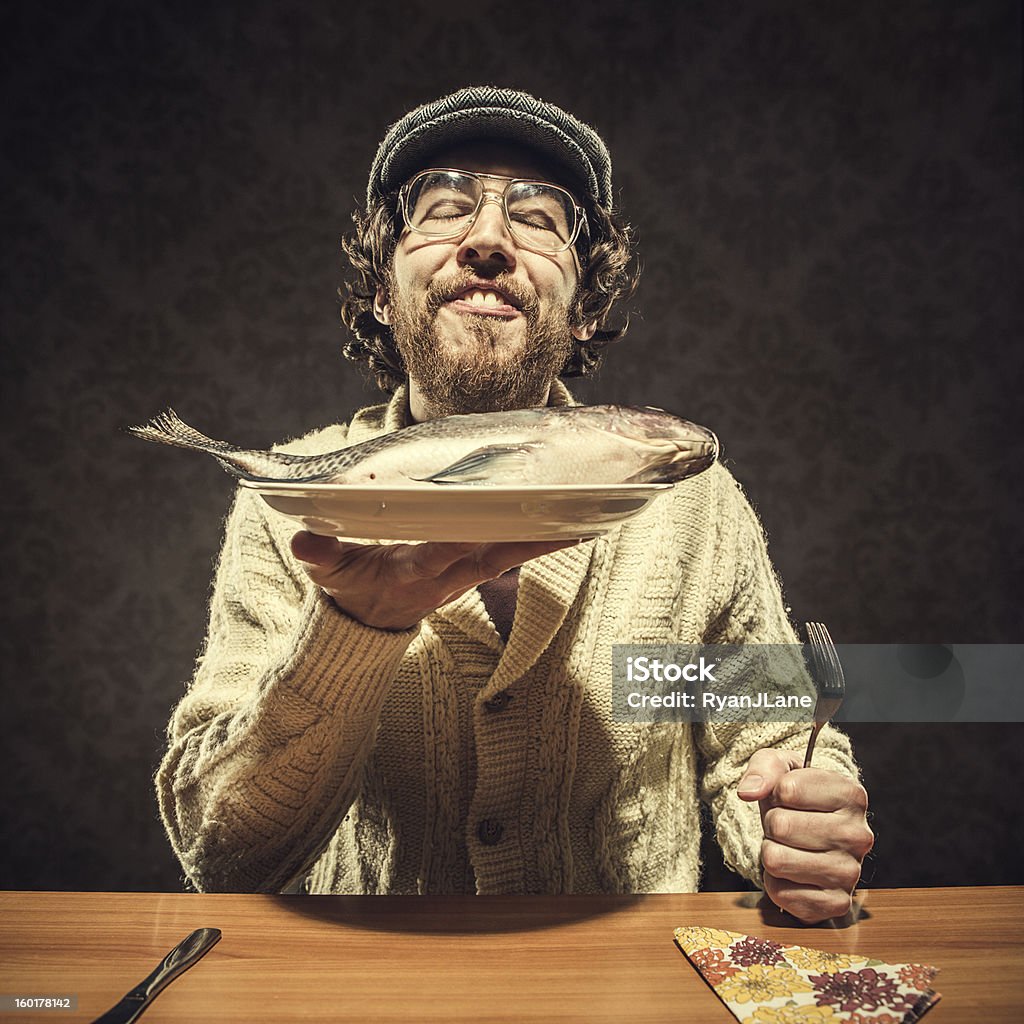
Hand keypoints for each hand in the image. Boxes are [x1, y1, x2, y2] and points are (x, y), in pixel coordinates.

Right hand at [291, 531, 579, 630]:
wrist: (370, 620)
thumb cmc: (351, 587)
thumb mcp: (330, 574)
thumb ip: (320, 556)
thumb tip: (303, 541)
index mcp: (410, 571)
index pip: (438, 553)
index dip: (458, 540)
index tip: (483, 520)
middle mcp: (446, 575)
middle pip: (493, 555)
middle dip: (527, 540)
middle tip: (568, 516)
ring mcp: (464, 575)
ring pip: (511, 555)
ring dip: (545, 540)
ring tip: (586, 516)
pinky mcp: (474, 570)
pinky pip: (513, 554)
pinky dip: (542, 541)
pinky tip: (576, 525)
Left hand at [738, 748, 873, 923]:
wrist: (808, 835)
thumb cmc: (794, 799)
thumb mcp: (780, 768)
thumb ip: (763, 768)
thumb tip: (748, 792)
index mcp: (851, 795)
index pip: (787, 790)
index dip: (775, 793)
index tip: (787, 798)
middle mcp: (858, 835)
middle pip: (780, 826)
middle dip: (772, 824)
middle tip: (786, 826)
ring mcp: (850, 872)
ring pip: (776, 860)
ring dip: (771, 852)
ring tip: (790, 847)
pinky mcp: (837, 904)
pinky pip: (781, 893)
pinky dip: (776, 883)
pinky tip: (794, 873)